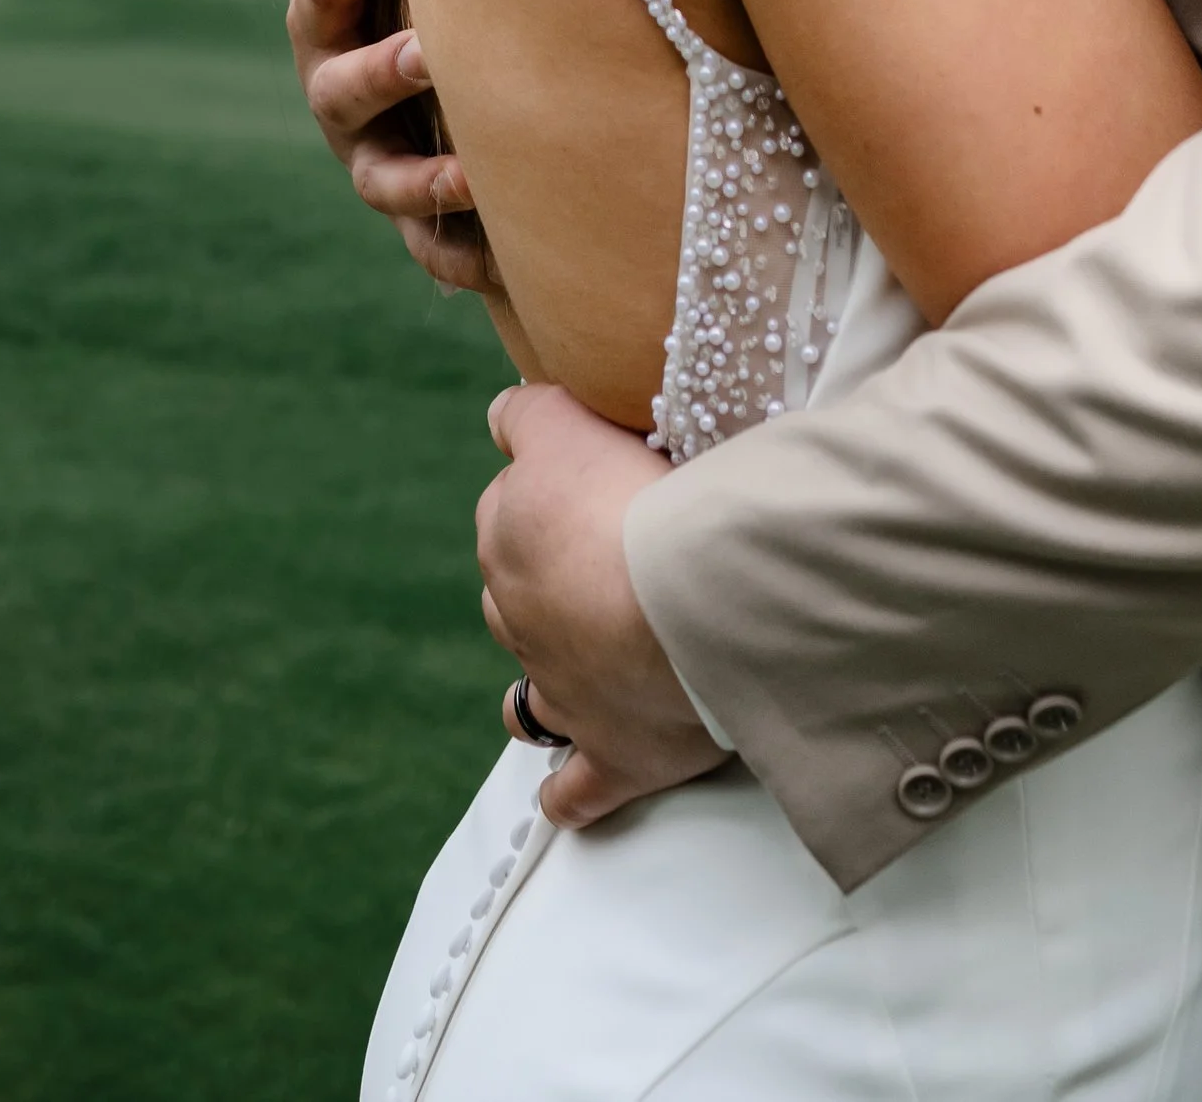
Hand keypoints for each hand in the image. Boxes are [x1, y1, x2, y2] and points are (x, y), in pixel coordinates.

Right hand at [286, 0, 496, 297]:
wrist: (452, 63)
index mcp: (331, 8)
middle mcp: (340, 86)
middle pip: (340, 85)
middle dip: (386, 67)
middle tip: (431, 50)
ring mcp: (374, 156)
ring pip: (382, 179)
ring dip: (422, 175)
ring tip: (471, 172)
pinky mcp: (419, 217)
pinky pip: (433, 250)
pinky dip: (464, 255)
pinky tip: (508, 259)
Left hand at [477, 384, 728, 829]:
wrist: (698, 599)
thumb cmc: (646, 500)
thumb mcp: (575, 421)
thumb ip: (533, 414)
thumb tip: (503, 411)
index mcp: (512, 534)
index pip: (509, 500)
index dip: (551, 489)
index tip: (593, 483)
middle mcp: (523, 616)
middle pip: (516, 593)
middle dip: (550, 581)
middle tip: (614, 558)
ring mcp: (564, 692)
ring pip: (528, 692)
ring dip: (549, 678)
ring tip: (586, 664)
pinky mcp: (609, 756)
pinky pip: (574, 789)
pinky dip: (572, 789)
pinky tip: (574, 787)